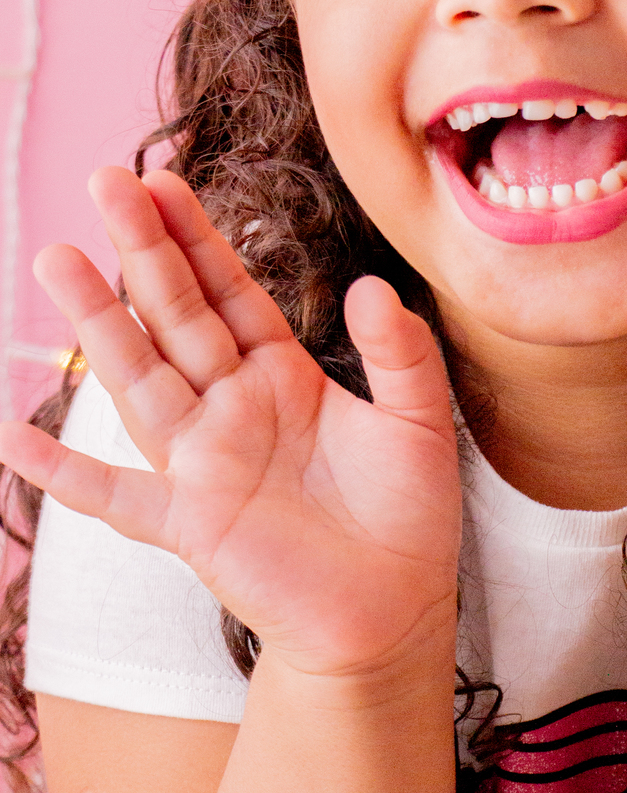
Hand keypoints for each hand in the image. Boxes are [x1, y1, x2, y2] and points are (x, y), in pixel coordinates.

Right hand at [0, 168, 461, 678]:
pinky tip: (9, 441)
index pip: (230, 292)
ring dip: (98, 324)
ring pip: (140, 379)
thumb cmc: (409, 517)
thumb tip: (373, 285)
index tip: (164, 179)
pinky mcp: (190, 525)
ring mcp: (203, 464)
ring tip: (57, 258)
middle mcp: (232, 409)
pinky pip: (115, 497)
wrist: (395, 614)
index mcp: (283, 376)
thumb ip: (401, 353)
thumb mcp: (419, 423)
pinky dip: (63, 475)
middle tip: (106, 178)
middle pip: (177, 316)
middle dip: (143, 250)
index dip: (198, 237)